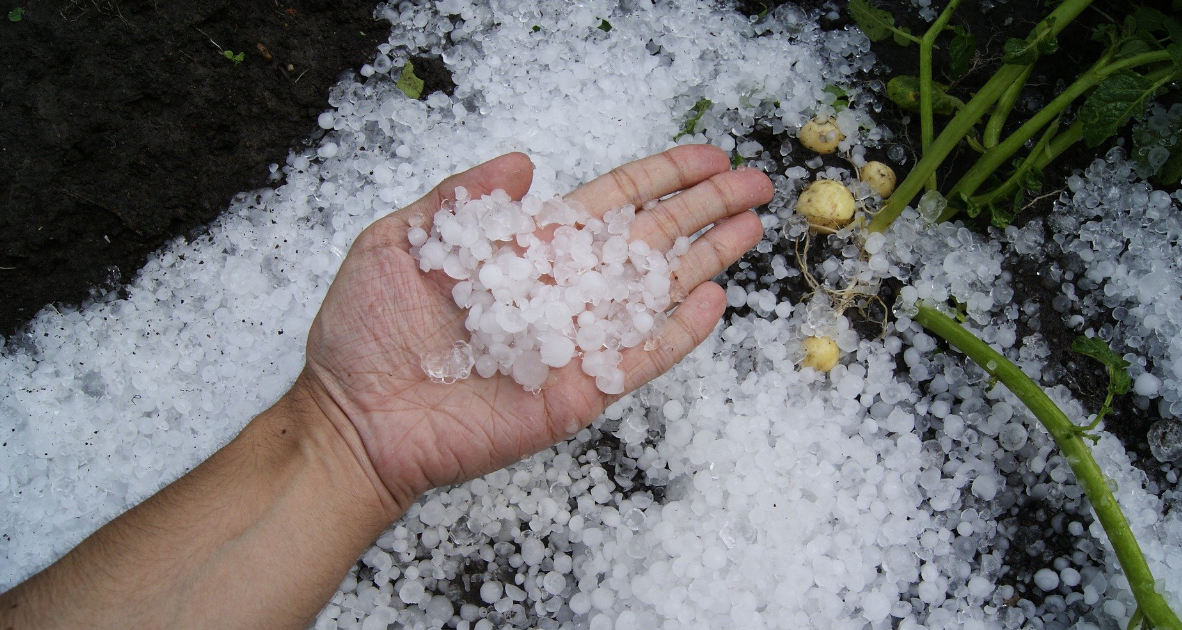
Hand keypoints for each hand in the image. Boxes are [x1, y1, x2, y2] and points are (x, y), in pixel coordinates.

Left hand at [298, 145, 772, 512]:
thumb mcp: (399, 241)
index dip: (661, 178)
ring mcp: (574, 342)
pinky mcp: (577, 391)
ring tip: (752, 227)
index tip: (707, 157)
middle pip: (650, 240)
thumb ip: (461, 198)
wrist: (353, 418)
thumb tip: (524, 158)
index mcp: (527, 250)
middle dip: (704, 209)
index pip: (611, 204)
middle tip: (757, 183)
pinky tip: (713, 301)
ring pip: (655, 293)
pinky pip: (639, 359)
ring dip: (706, 259)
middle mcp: (561, 291)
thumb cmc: (366, 332)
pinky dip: (677, 333)